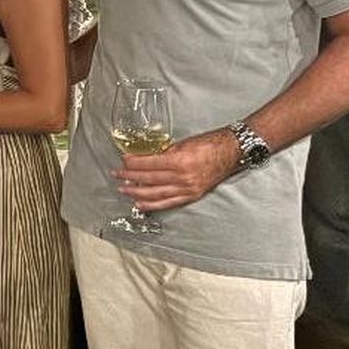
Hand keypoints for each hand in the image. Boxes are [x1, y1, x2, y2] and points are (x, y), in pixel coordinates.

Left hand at [112, 128, 239, 211]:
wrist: (232, 152)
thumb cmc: (209, 144)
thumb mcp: (183, 143)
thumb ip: (164, 152)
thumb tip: (145, 157)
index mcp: (179, 161)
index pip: (148, 164)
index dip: (133, 164)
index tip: (123, 161)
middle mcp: (183, 178)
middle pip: (149, 179)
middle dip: (130, 178)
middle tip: (117, 175)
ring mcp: (187, 189)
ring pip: (155, 194)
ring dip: (136, 192)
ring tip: (123, 189)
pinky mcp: (191, 195)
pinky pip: (168, 203)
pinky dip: (152, 204)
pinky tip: (140, 203)